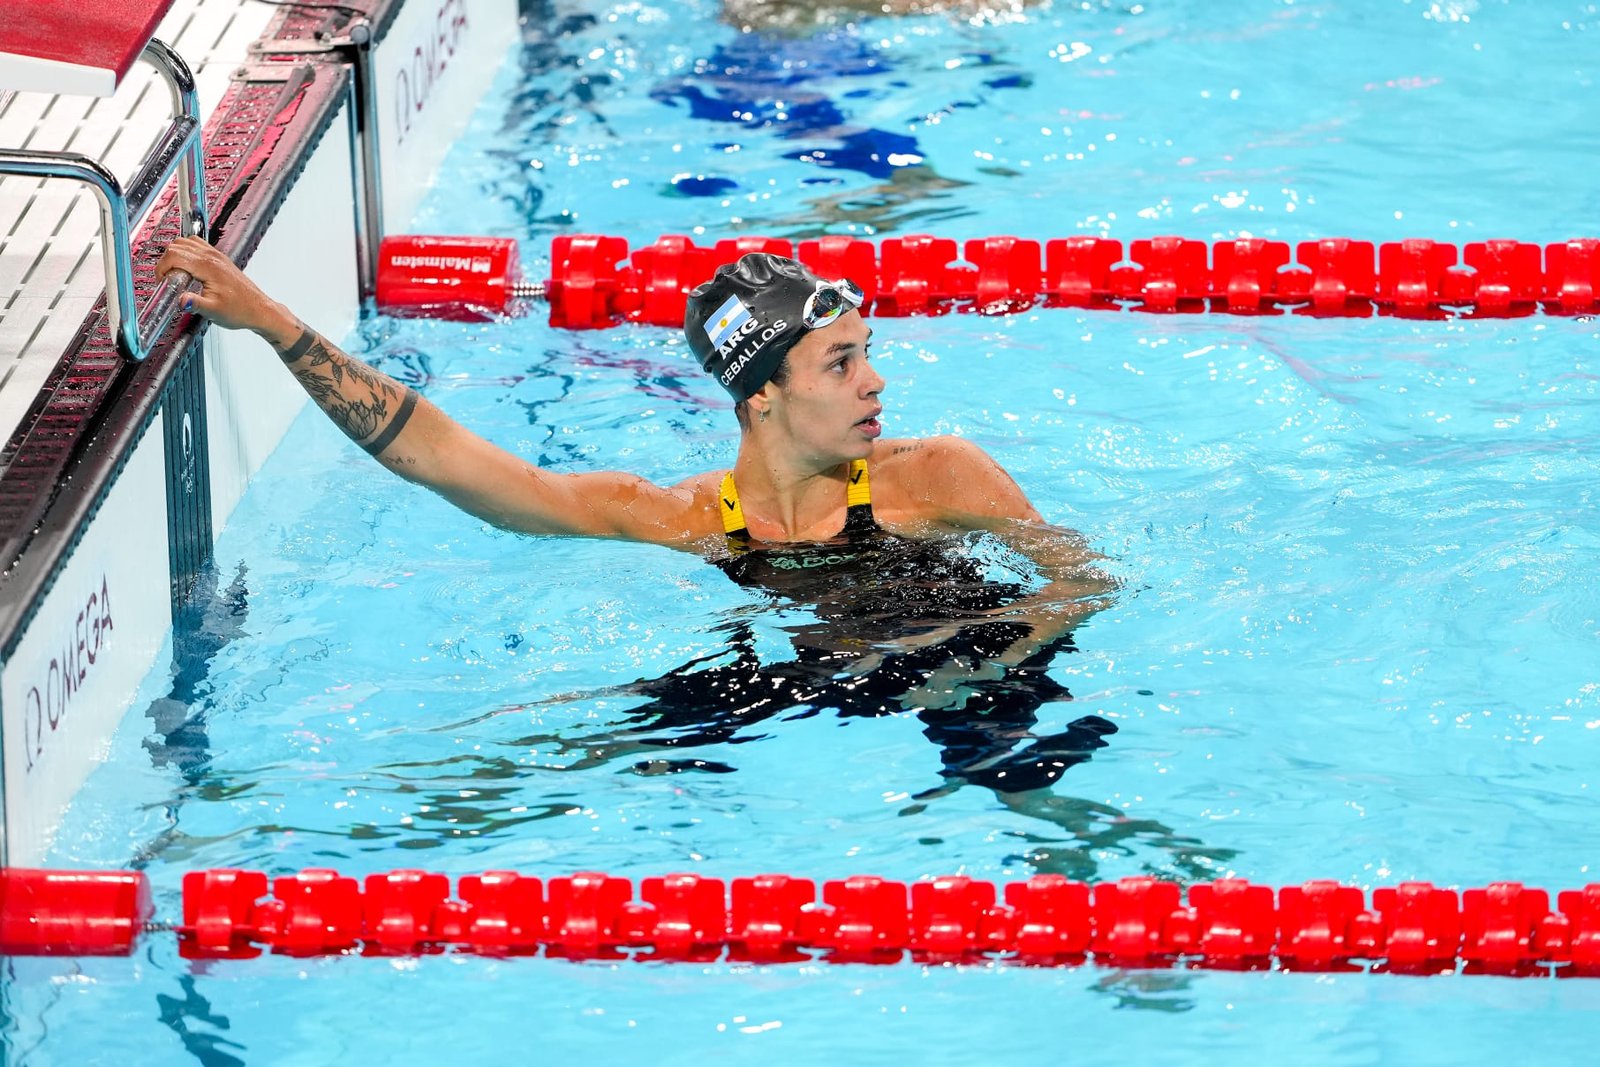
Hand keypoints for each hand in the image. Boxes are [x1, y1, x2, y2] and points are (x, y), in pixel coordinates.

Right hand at [155, 236, 298, 343]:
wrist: (259, 310)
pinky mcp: (219, 259)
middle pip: (177, 246)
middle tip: (167, 280)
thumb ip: (195, 304)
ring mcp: (216, 256)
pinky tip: (188, 269)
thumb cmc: (241, 310)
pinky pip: (197, 245)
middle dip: (165, 262)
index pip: (174, 255)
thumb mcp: (214, 311)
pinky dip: (186, 252)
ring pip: (186, 242)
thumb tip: (181, 300)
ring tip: (176, 274)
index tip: (162, 282)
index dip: (162, 268)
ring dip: (174, 255)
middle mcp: (212, 257)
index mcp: (208, 266)